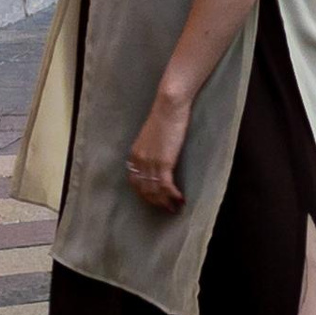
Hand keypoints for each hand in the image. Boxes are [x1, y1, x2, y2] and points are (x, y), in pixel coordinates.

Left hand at [127, 85, 190, 213]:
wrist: (169, 105)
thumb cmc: (164, 116)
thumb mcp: (152, 136)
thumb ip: (152, 149)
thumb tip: (159, 159)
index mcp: (134, 154)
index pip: (135, 182)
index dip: (144, 194)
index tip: (154, 200)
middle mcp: (139, 161)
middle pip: (144, 190)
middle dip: (155, 202)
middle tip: (167, 209)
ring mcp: (151, 162)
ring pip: (155, 191)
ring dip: (165, 202)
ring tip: (175, 208)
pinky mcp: (164, 162)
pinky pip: (166, 186)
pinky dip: (173, 195)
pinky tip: (180, 199)